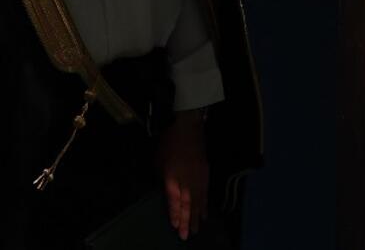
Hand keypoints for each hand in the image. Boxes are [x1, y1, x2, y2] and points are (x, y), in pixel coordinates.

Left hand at [155, 110, 210, 239]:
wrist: (188, 128)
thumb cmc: (168, 143)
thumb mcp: (158, 160)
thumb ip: (162, 177)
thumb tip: (166, 191)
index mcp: (173, 175)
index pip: (174, 199)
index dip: (175, 213)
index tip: (176, 225)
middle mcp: (187, 179)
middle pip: (187, 203)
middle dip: (186, 220)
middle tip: (186, 235)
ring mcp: (198, 177)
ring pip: (198, 201)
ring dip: (196, 216)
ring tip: (195, 230)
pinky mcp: (205, 174)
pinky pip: (205, 193)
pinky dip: (204, 205)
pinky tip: (204, 214)